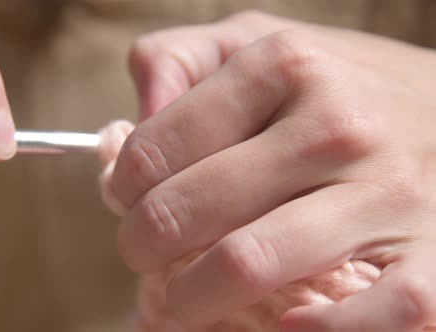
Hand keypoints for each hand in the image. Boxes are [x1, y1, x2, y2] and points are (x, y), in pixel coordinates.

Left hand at [109, 11, 435, 331]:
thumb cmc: (341, 86)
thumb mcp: (260, 42)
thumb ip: (183, 61)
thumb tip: (136, 115)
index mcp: (285, 67)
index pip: (157, 148)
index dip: (122, 184)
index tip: (124, 199)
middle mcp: (337, 126)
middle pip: (188, 210)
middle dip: (141, 245)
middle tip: (142, 252)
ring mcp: (388, 195)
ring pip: (249, 263)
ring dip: (191, 297)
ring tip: (182, 296)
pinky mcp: (433, 258)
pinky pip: (368, 317)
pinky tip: (286, 324)